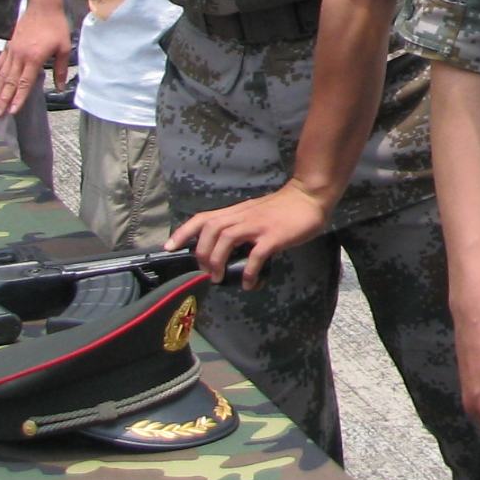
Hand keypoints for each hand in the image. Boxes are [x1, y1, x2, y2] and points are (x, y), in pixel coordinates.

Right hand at [0, 2, 73, 116]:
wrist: (42, 6)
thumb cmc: (56, 26)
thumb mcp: (64, 47)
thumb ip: (61, 69)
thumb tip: (61, 88)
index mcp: (34, 58)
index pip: (24, 83)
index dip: (18, 98)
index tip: (12, 111)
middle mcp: (19, 57)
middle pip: (9, 83)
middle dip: (3, 100)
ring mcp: (12, 51)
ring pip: (2, 75)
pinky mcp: (8, 46)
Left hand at [165, 183, 334, 287]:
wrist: (309, 196)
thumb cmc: (283, 209)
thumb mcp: (255, 214)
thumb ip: (241, 228)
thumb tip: (229, 254)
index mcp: (236, 212)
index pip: (203, 218)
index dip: (183, 232)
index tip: (169, 247)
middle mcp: (242, 216)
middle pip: (210, 229)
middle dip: (202, 252)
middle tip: (205, 271)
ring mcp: (257, 225)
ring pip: (226, 238)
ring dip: (218, 260)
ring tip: (219, 278)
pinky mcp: (273, 236)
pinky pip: (256, 255)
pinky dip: (249, 271)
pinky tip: (249, 283)